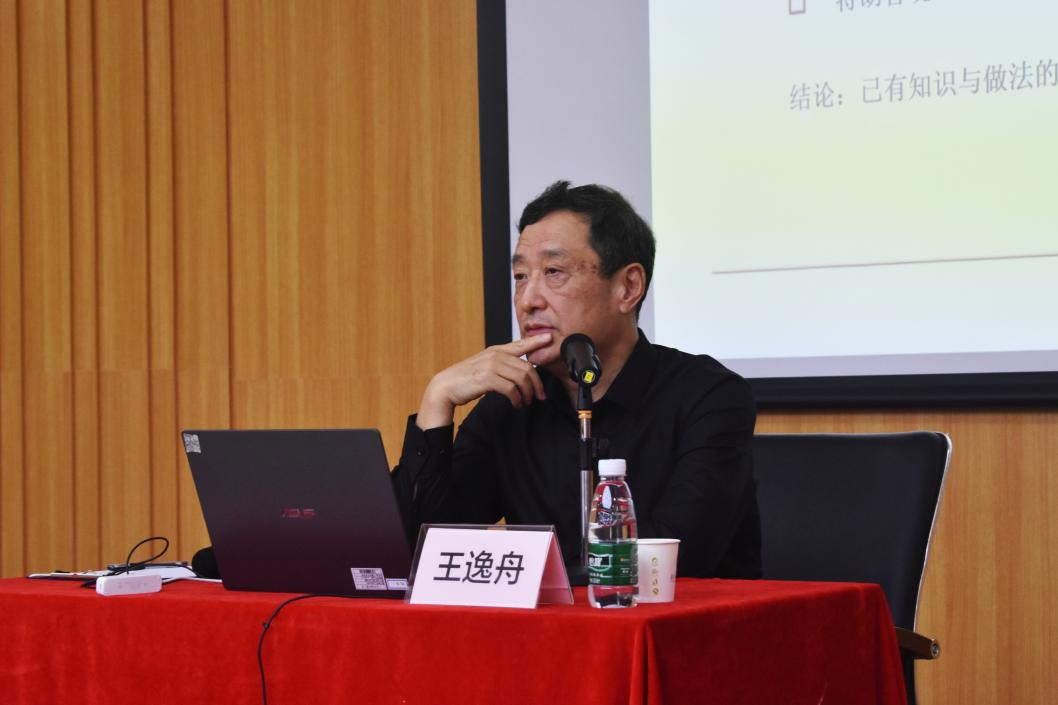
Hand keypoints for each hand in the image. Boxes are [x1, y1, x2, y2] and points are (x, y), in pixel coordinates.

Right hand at [416, 334, 551, 428]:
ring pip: (521, 378)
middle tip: (540, 396)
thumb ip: (501, 365)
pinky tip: (516, 403)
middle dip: (537, 384)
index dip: (536, 341)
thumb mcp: (485, 367)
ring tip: (526, 402)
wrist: (445, 387)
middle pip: (526, 367)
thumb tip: (520, 373)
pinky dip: (517, 398)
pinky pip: (511, 388)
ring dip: (527, 393)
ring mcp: (491, 365)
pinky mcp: (487, 378)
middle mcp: (495, 355)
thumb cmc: (466, 379)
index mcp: (496, 351)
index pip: (520, 344)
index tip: (549, 337)